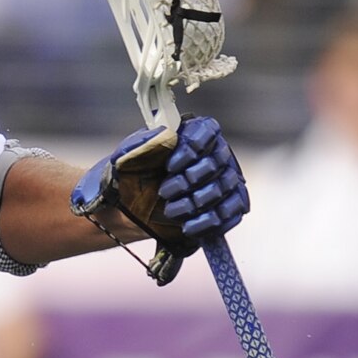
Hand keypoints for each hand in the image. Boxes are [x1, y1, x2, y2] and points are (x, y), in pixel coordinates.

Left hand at [72, 115, 247, 283]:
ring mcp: (220, 181)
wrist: (126, 209)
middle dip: (190, 179)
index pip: (208, 131)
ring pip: (224, 187)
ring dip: (197, 201)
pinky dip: (209, 221)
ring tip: (171, 211)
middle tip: (165, 192)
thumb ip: (143, 142)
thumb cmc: (129, 178)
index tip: (170, 166)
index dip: (193, 148)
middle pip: (218, 161)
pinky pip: (231, 212)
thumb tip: (169, 135)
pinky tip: (187, 226)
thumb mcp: (126, 156)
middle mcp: (210, 155)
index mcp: (189, 135)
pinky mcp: (223, 207)